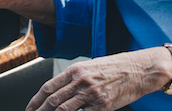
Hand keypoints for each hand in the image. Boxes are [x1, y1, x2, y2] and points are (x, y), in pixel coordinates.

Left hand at [26, 49, 167, 110]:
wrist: (141, 69)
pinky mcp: (101, 106)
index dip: (35, 101)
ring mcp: (91, 94)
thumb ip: (76, 77)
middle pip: (52, 101)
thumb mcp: (93, 65)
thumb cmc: (119, 66)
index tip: (30, 109)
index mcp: (77, 69)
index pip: (48, 88)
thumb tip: (60, 90)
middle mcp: (81, 81)